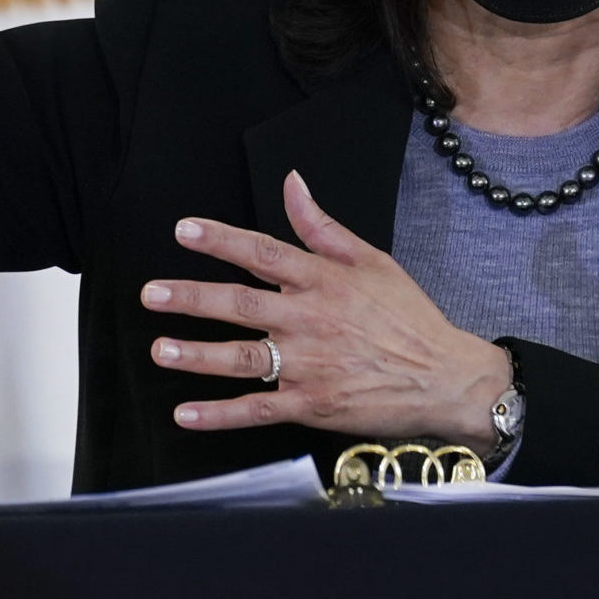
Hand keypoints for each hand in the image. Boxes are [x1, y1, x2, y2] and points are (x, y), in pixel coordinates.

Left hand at [142, 171, 513, 450]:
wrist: (447, 378)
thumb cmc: (408, 318)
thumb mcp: (371, 260)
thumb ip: (322, 226)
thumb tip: (292, 183)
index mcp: (323, 281)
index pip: (263, 253)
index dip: (221, 240)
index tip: (183, 231)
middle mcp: (310, 320)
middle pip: (242, 305)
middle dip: (193, 298)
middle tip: (152, 294)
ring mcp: (310, 366)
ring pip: (243, 358)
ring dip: (198, 355)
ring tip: (160, 348)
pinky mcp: (312, 406)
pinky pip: (258, 410)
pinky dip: (220, 415)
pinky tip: (186, 414)